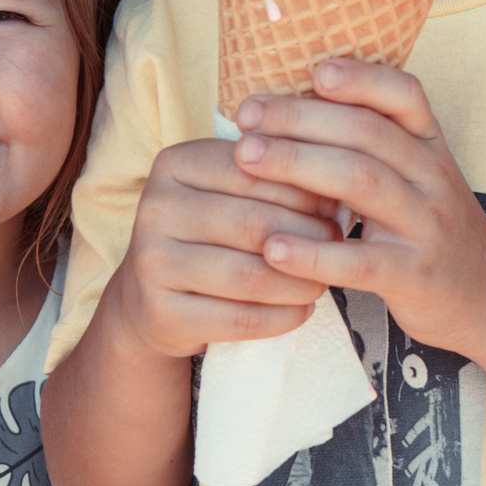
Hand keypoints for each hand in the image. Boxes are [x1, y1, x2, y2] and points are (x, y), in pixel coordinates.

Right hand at [103, 136, 343, 359]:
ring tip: (322, 280)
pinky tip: (301, 310)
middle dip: (308, 237)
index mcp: (173, 165)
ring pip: (251, 276)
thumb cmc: (205, 236)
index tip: (331, 205)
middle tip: (335, 245)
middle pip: (254, 223)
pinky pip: (240, 319)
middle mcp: (155, 208)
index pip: (252, 170)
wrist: (150, 300)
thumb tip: (334, 193)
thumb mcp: (224, 194)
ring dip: (300, 282)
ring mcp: (152, 263)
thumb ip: (267, 181)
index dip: (302, 189)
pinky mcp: (161, 313)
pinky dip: (282, 316)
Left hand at [231, 59, 485, 354]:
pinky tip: (272, 248)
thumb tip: (288, 106)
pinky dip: (313, 253)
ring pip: (363, 182)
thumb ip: (372, 143)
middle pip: (367, 133)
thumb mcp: (417, 176)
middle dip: (301, 118)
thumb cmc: (430, 229)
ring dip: (298, 165)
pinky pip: (361, 261)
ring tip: (247, 159)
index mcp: (429, 146)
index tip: (311, 71)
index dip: (360, 78)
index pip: (404, 95)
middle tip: (246, 118)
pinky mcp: (413, 276)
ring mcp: (425, 227)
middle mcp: (432, 178)